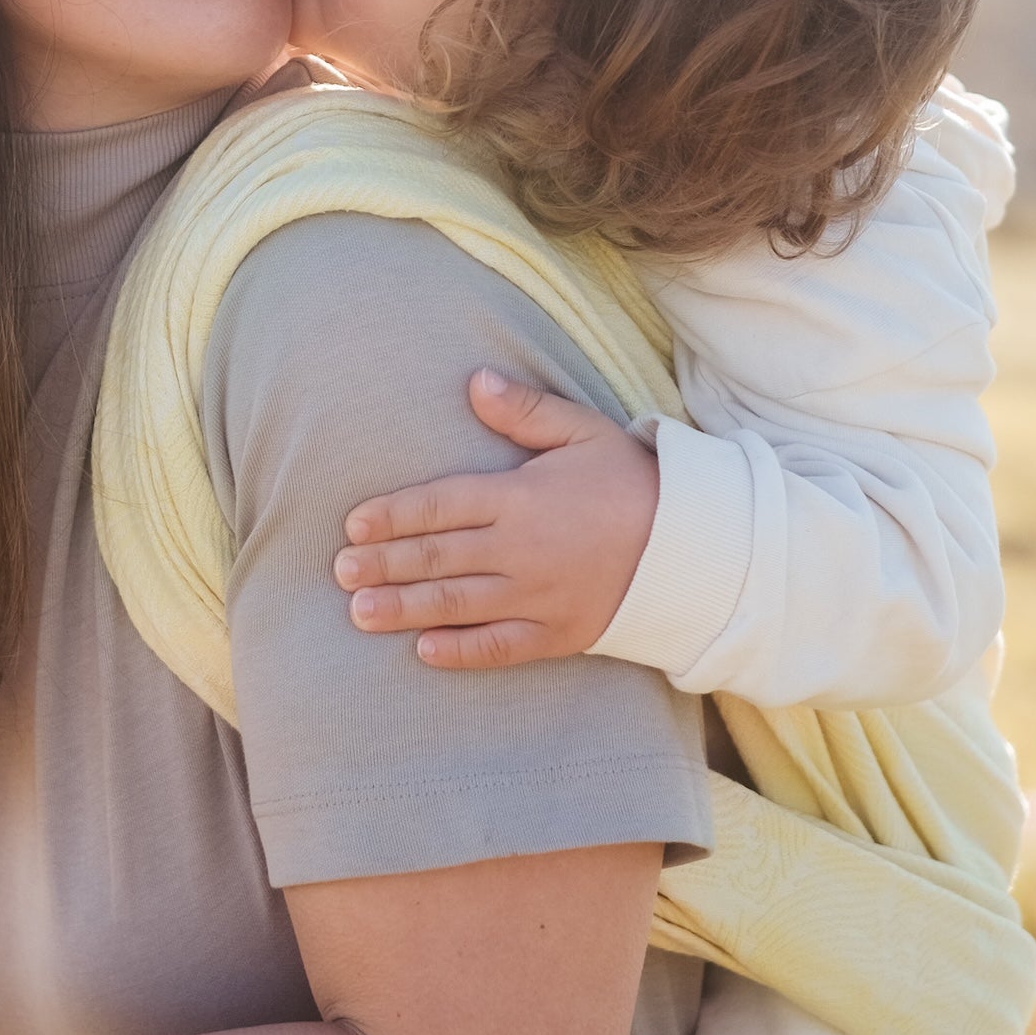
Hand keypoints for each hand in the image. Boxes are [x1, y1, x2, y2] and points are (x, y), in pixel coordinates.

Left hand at [334, 370, 660, 668]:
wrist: (695, 547)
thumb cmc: (634, 481)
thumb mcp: (584, 431)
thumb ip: (525, 411)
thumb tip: (474, 382)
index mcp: (520, 497)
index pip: (439, 505)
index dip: (393, 516)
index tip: (354, 525)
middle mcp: (520, 550)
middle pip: (437, 558)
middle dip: (384, 565)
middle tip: (340, 572)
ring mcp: (537, 597)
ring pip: (457, 606)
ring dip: (404, 609)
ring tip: (360, 614)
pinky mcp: (558, 634)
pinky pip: (500, 648)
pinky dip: (461, 651)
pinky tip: (424, 652)